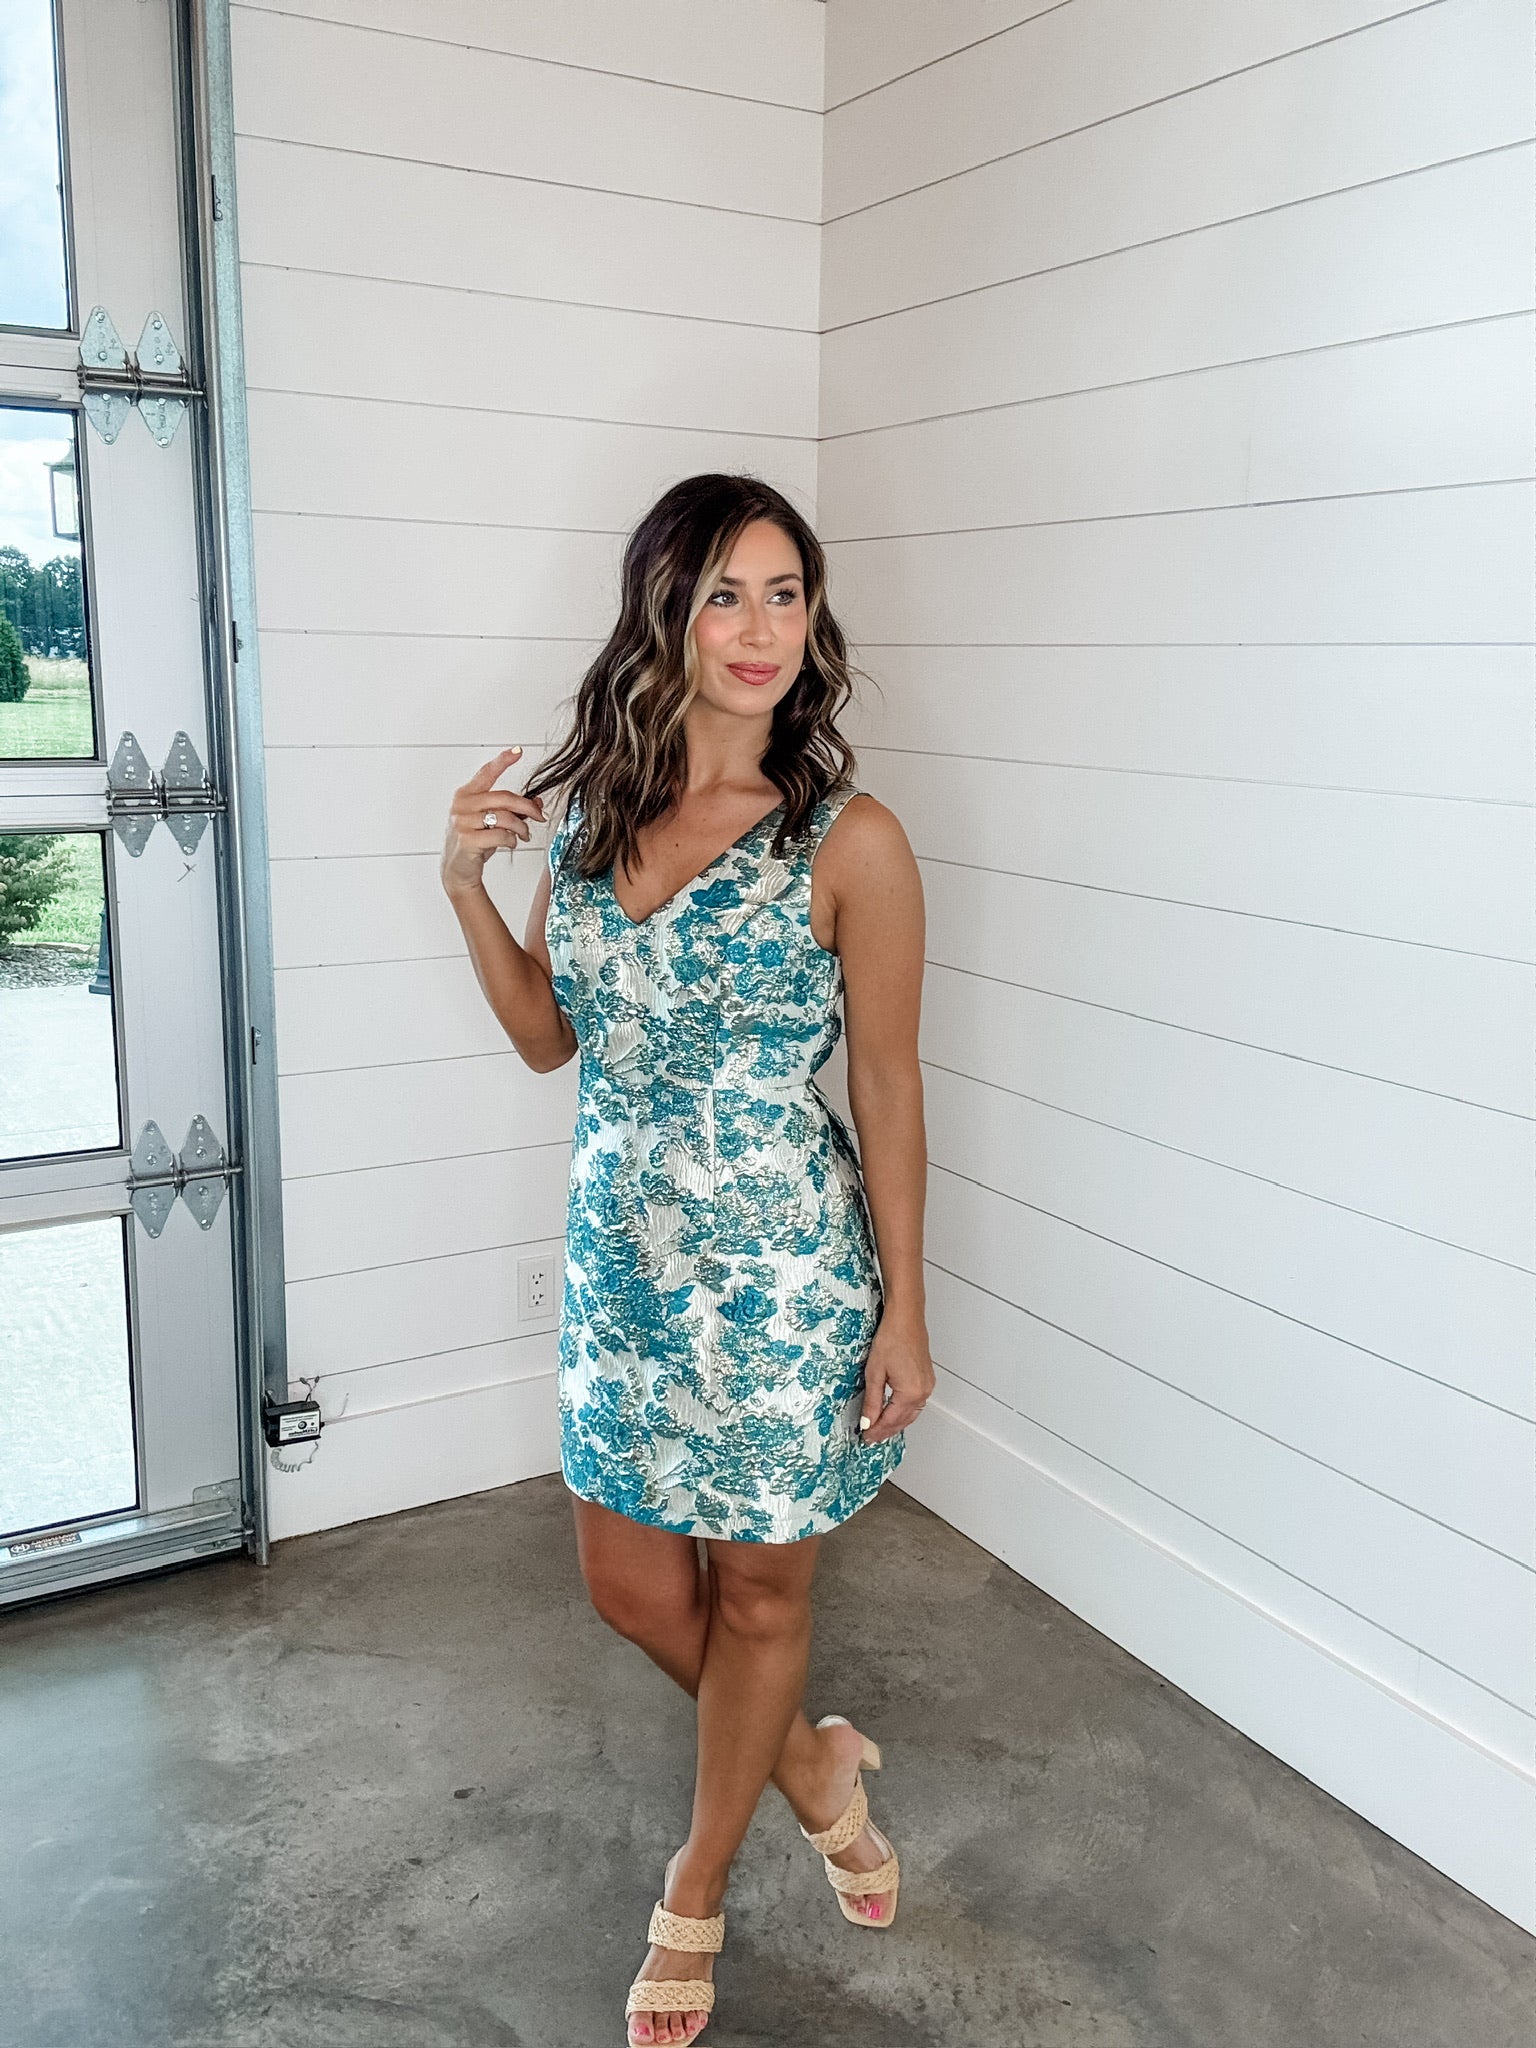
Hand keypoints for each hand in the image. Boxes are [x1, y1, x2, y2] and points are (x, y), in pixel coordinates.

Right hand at [442, 747, 545, 900]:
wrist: (457, 870)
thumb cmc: (474, 842)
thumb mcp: (492, 822)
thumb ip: (511, 809)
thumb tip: (536, 802)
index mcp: (466, 795)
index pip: (486, 773)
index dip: (503, 761)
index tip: (517, 751)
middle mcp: (462, 805)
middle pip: (504, 798)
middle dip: (527, 807)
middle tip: (539, 816)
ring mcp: (463, 823)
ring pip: (505, 818)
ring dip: (521, 827)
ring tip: (523, 835)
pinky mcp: (467, 840)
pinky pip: (501, 835)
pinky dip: (512, 840)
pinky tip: (511, 843)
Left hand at [859, 1308, 934, 1445]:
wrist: (906, 1318)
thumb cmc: (892, 1338)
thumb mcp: (874, 1372)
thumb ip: (872, 1401)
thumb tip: (868, 1421)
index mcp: (910, 1393)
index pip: (890, 1421)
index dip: (876, 1431)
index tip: (865, 1437)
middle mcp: (923, 1392)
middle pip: (903, 1421)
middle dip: (886, 1430)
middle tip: (870, 1437)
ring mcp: (927, 1385)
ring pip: (911, 1414)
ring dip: (895, 1423)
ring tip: (880, 1428)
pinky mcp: (927, 1379)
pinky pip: (916, 1403)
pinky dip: (904, 1412)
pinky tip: (894, 1412)